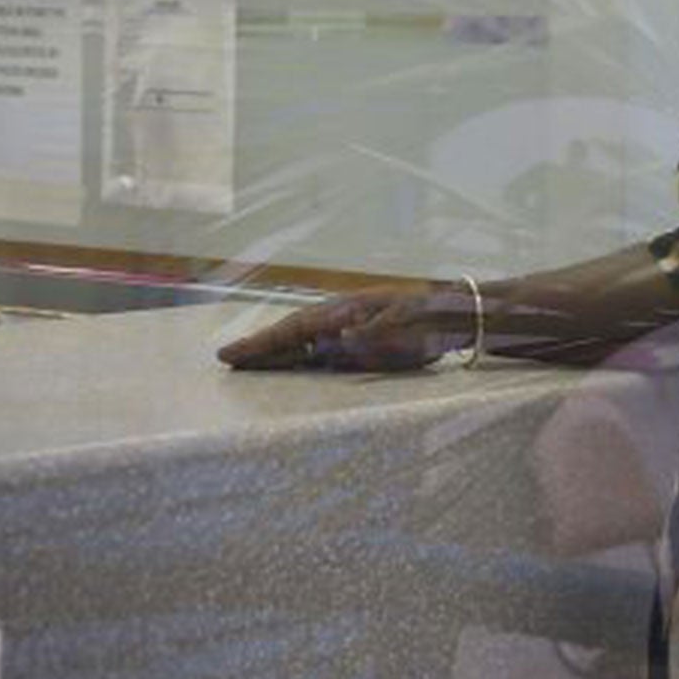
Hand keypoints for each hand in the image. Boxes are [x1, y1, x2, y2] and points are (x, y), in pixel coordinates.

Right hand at [217, 287, 457, 370]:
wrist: (452, 315)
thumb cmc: (426, 322)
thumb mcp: (400, 327)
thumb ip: (369, 334)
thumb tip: (336, 339)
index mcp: (344, 312)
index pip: (294, 329)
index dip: (262, 343)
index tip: (231, 353)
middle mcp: (339, 319)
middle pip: (291, 334)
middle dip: (259, 347)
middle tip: (225, 360)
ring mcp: (347, 330)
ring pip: (303, 342)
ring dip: (275, 352)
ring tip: (245, 364)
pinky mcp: (359, 343)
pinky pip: (320, 352)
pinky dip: (299, 357)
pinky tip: (288, 365)